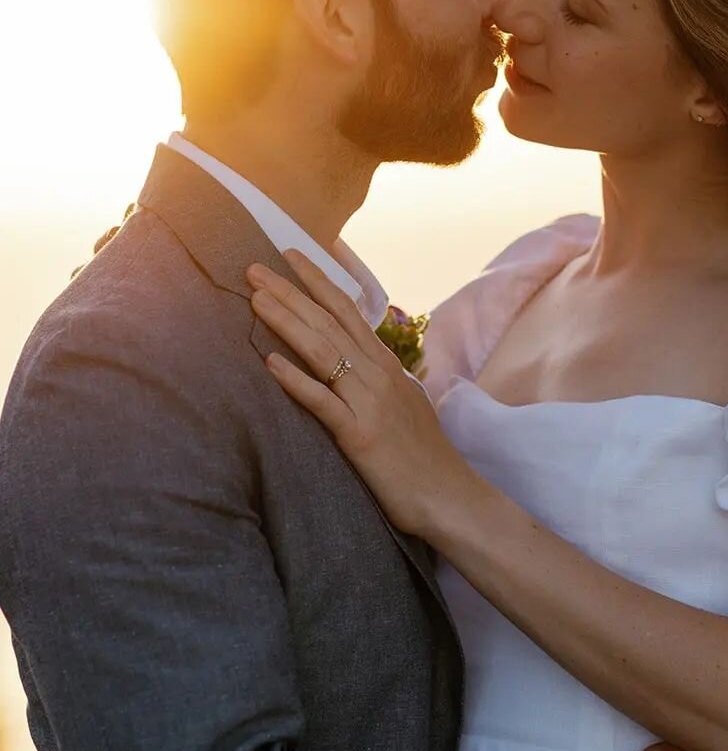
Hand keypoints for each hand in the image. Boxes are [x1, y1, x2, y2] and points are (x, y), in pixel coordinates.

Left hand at [246, 252, 478, 536]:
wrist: (449, 495)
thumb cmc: (425, 456)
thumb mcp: (405, 404)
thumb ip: (380, 381)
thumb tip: (358, 365)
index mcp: (387, 366)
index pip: (348, 311)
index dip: (319, 281)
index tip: (293, 255)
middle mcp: (378, 374)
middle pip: (328, 322)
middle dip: (290, 291)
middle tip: (255, 267)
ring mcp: (369, 402)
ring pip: (322, 350)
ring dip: (287, 321)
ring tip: (256, 298)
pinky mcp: (360, 434)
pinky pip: (323, 402)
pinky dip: (296, 381)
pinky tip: (270, 363)